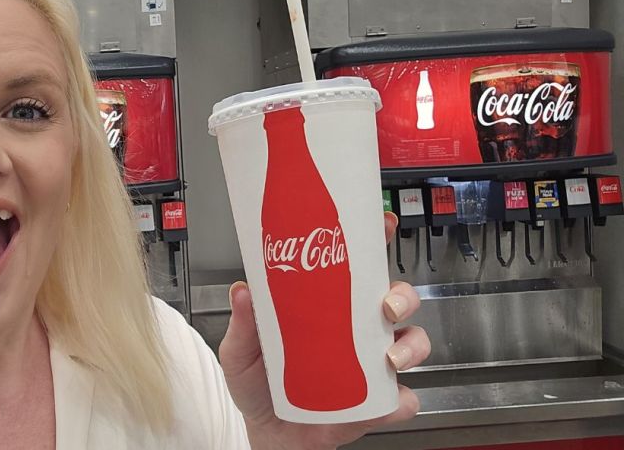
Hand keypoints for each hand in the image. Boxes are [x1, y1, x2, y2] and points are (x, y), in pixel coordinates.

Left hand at [218, 211, 430, 449]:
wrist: (266, 434)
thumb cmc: (257, 385)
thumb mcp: (241, 351)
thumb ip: (243, 323)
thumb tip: (241, 291)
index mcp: (330, 307)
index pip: (361, 267)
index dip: (378, 242)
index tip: (384, 225)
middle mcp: (358, 331)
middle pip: (399, 300)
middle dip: (403, 296)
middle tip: (387, 306)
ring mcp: (372, 366)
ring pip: (413, 343)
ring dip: (411, 346)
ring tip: (389, 359)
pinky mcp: (376, 404)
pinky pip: (403, 400)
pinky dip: (402, 400)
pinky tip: (389, 401)